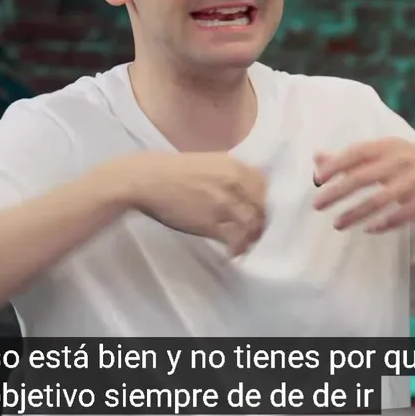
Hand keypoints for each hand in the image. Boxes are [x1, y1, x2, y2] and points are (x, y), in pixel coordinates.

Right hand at [124, 152, 266, 254]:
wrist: (145, 180)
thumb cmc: (173, 171)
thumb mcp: (208, 163)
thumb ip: (230, 175)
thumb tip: (248, 192)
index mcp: (234, 166)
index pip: (267, 186)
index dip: (269, 202)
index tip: (265, 213)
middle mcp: (234, 183)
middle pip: (263, 207)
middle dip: (264, 222)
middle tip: (259, 233)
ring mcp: (223, 203)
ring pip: (252, 225)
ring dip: (253, 238)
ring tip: (246, 246)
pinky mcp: (211, 222)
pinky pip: (234, 239)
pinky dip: (237, 248)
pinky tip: (233, 253)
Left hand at [313, 138, 414, 232]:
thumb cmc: (410, 163)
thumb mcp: (385, 153)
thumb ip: (352, 157)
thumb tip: (316, 158)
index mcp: (388, 147)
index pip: (357, 153)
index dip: (337, 165)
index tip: (317, 179)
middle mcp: (401, 161)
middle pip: (364, 177)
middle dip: (339, 192)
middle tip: (317, 205)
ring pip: (380, 199)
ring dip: (356, 213)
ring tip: (337, 224)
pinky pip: (402, 214)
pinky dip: (384, 223)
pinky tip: (369, 229)